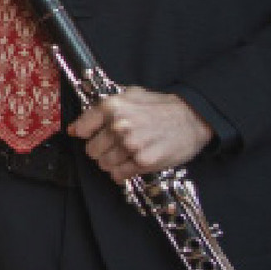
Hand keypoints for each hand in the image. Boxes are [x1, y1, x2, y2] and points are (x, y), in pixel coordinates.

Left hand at [70, 87, 213, 180]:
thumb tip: (77, 125)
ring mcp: (131, 145)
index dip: (85, 134)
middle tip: (114, 147)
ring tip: (125, 155)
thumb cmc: (162, 107)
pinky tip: (130, 166)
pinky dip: (122, 173)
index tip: (88, 136)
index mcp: (113, 107)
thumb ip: (105, 106)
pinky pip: (120, 174)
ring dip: (112, 162)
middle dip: (100, 150)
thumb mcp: (132, 95)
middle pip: (91, 150)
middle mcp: (119, 125)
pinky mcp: (144, 162)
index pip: (82, 128)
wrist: (193, 118)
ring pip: (104, 164)